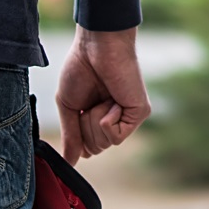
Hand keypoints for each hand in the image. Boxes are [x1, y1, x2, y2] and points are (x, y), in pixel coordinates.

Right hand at [52, 26, 150, 164]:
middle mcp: (116, 119)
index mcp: (98, 117)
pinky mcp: (139, 113)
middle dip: (83, 127)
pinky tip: (112, 100)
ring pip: (104, 145)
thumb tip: (68, 162)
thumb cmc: (81, 68)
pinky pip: (115, 136)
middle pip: (94, 149)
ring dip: (94, 121)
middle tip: (90, 101)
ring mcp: (129, 117)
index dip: (76, 135)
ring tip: (102, 97)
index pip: (87, 147)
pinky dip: (106, 120)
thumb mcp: (68, 106)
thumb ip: (70, 135)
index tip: (78, 109)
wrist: (96, 47)